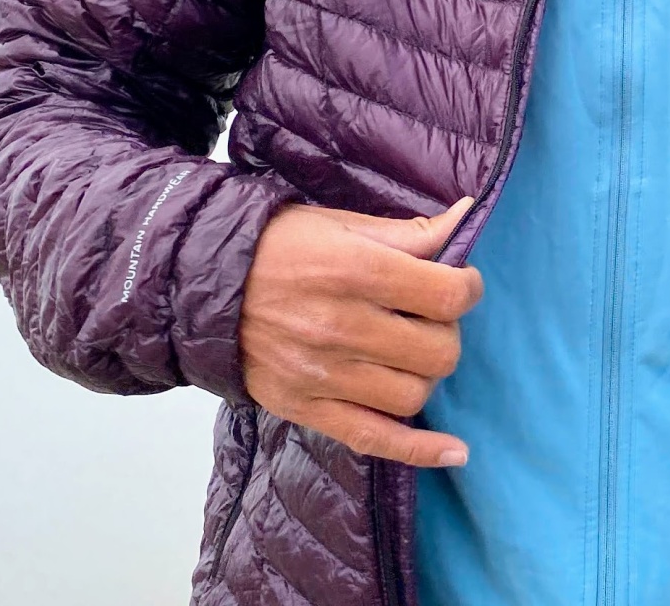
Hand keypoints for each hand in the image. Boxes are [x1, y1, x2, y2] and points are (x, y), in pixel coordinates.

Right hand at [240, 197, 483, 466]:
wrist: (203, 283)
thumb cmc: (279, 245)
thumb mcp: (342, 223)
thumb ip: (410, 232)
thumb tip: (466, 219)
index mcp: (355, 271)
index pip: (446, 296)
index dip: (467, 290)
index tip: (459, 285)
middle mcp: (341, 326)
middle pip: (438, 352)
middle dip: (446, 334)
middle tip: (426, 320)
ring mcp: (322, 374)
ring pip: (413, 396)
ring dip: (424, 375)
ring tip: (408, 355)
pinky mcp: (305, 408)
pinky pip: (375, 439)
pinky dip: (420, 450)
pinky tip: (455, 451)